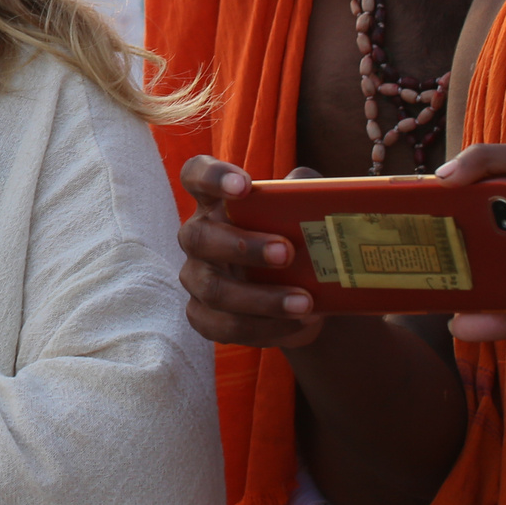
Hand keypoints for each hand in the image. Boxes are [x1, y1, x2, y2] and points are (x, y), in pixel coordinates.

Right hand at [177, 157, 326, 349]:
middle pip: (198, 237)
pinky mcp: (204, 316)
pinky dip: (265, 328)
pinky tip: (298, 322)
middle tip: (287, 252)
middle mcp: (199, 237)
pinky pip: (223, 326)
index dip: (212, 177)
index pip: (196, 176)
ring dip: (262, 298)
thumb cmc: (300, 242)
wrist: (308, 297)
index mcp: (216, 202)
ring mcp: (197, 278)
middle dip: (242, 246)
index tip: (245, 186)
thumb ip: (306, 193)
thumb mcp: (307, 214)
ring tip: (305, 302)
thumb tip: (309, 190)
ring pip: (213, 290)